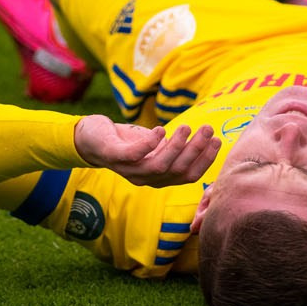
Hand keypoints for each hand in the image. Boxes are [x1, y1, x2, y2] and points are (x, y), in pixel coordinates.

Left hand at [73, 116, 220, 186]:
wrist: (88, 138)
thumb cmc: (126, 142)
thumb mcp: (154, 147)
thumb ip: (174, 149)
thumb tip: (205, 139)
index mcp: (158, 177)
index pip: (188, 176)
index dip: (205, 161)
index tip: (217, 141)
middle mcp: (145, 178)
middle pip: (178, 171)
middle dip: (196, 150)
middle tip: (207, 129)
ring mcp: (128, 169)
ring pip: (159, 166)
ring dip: (176, 147)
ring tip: (187, 127)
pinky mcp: (113, 156)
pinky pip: (134, 155)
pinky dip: (149, 144)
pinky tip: (161, 129)